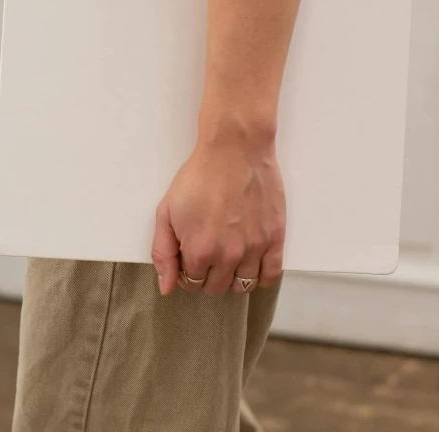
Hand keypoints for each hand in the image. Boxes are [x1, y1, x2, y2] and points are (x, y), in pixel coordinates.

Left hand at [151, 140, 285, 295]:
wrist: (234, 150)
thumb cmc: (199, 176)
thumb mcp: (166, 211)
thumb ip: (163, 252)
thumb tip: (167, 287)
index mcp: (199, 251)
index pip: (191, 282)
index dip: (186, 270)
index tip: (189, 254)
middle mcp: (228, 256)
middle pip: (216, 287)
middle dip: (207, 275)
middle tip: (207, 252)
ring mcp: (255, 249)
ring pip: (242, 286)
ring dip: (232, 277)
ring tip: (227, 256)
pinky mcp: (275, 238)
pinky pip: (271, 276)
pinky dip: (260, 276)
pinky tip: (251, 264)